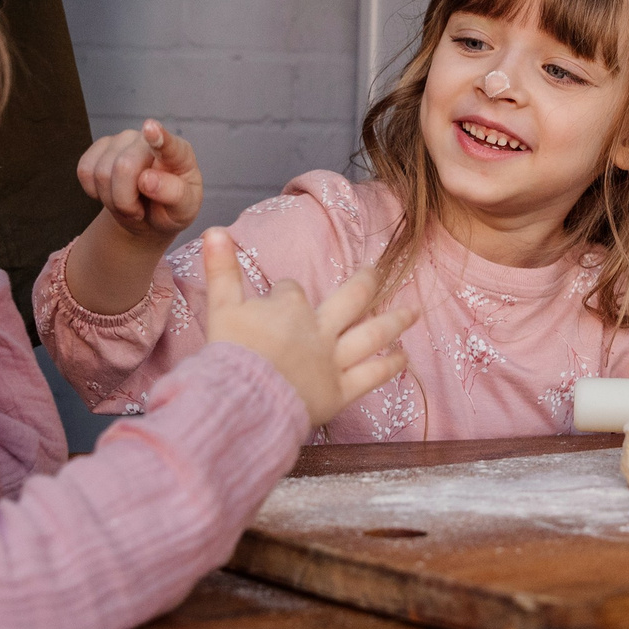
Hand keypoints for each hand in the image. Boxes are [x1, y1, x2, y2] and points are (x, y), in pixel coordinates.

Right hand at [75, 120, 201, 243]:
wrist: (148, 214)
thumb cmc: (171, 208)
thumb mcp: (183, 210)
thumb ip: (175, 194)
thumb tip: (147, 180)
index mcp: (179, 155)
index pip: (169, 145)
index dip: (158, 137)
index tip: (150, 129)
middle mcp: (148, 140)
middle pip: (123, 167)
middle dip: (125, 201)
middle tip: (137, 212)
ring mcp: (122, 140)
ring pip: (101, 172)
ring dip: (111, 201)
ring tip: (128, 204)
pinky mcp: (100, 147)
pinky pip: (84, 171)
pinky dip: (94, 191)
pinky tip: (110, 193)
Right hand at [201, 231, 416, 425]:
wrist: (241, 399)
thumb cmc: (229, 355)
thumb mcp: (220, 308)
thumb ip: (221, 270)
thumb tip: (215, 230)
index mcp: (290, 308)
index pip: (291, 292)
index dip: (285, 295)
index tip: (280, 302)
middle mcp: (318, 329)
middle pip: (351, 299)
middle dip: (365, 283)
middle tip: (377, 271)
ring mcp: (333, 360)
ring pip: (372, 334)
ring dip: (395, 320)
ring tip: (414, 312)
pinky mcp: (340, 392)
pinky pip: (371, 375)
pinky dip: (389, 366)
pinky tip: (403, 357)